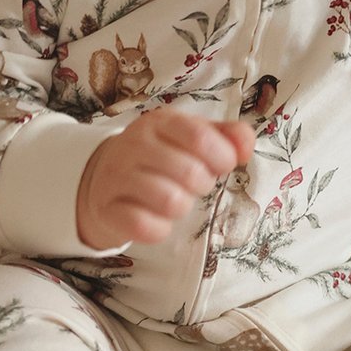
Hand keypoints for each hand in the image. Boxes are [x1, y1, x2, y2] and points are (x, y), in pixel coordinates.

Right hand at [76, 107, 254, 248]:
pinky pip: (145, 226)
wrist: (104, 178)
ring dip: (182, 207)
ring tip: (174, 199)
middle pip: (190, 173)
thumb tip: (246, 148)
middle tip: (193, 184)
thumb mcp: (190, 137)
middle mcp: (134, 144)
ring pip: (170, 202)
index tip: (224, 165)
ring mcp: (116, 176)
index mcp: (159, 122)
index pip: (199, 136)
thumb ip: (226, 137)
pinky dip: (159, 229)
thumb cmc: (160, 157)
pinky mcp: (107, 208)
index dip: (222, 156)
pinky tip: (155, 219)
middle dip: (202, 184)